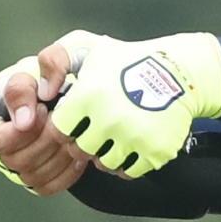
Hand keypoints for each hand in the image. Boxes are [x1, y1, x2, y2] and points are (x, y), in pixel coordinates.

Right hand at [0, 46, 86, 194]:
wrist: (59, 92)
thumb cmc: (40, 77)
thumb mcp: (30, 70)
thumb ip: (22, 89)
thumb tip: (23, 122)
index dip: (25, 130)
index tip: (46, 109)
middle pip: (15, 161)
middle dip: (45, 141)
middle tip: (63, 120)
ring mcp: (7, 167)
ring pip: (32, 176)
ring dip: (59, 155)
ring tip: (72, 132)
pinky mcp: (28, 179)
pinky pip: (47, 186)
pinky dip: (67, 171)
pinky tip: (77, 150)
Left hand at [50, 30, 220, 177]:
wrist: (177, 72)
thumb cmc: (126, 60)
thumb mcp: (87, 49)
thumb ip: (55, 61)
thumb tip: (43, 92)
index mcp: (88, 96)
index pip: (59, 131)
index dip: (66, 126)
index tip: (77, 118)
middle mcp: (110, 119)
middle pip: (80, 150)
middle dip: (84, 141)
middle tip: (98, 126)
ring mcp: (134, 138)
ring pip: (103, 164)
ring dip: (106, 153)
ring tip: (116, 133)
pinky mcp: (154, 152)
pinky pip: (128, 172)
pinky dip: (127, 161)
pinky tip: (131, 143)